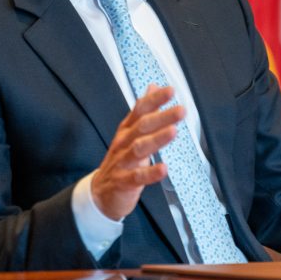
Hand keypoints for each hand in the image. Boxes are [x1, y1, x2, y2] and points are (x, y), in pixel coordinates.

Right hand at [91, 85, 181, 220]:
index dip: (155, 99)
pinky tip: (163, 169)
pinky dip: (150, 173)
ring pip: (139, 148)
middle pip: (142, 127)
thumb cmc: (121, 159)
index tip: (170, 91)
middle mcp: (123, 142)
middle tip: (180, 110)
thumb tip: (153, 86)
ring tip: (173, 132)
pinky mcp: (123, 182)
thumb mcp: (131, 132)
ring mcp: (122, 162)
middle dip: (162, 117)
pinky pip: (137, 177)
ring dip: (156, 140)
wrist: (101, 192)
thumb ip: (143, 110)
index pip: (140, 110)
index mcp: (127, 129)